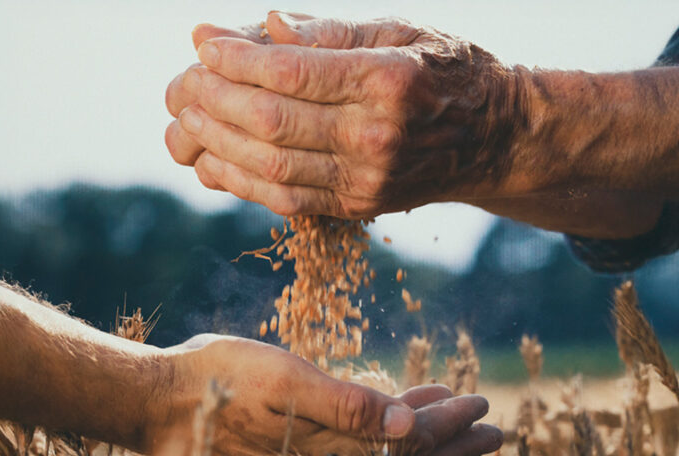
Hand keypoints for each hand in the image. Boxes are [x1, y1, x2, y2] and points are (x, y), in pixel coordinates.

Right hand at [151, 334, 501, 455]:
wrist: (159, 406)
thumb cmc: (220, 380)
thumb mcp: (285, 380)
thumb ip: (348, 405)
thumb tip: (410, 423)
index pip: (408, 445)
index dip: (448, 423)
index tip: (480, 401)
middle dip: (454, 448)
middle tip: (493, 427)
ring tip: (462, 438)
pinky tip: (397, 445)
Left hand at [165, 13, 524, 218]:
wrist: (495, 138)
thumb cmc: (445, 70)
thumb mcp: (400, 30)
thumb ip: (330, 32)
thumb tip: (264, 26)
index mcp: (387, 81)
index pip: (290, 72)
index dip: (235, 59)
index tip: (202, 42)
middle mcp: (376, 136)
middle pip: (270, 122)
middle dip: (213, 99)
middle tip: (182, 80)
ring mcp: (367, 179)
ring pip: (269, 167)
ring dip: (216, 142)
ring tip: (187, 117)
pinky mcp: (357, 206)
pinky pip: (284, 198)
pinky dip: (239, 180)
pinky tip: (212, 159)